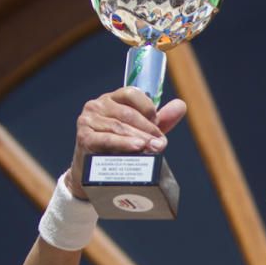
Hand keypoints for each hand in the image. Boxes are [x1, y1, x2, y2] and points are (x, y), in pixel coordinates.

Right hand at [67, 87, 186, 198]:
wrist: (94, 170)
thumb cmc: (120, 146)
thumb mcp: (142, 131)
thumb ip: (161, 119)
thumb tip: (181, 105)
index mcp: (112, 99)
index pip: (132, 94)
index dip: (148, 108)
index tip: (158, 123)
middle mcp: (97, 105)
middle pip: (128, 114)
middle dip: (148, 129)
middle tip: (161, 143)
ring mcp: (88, 120)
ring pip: (119, 126)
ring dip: (140, 137)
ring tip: (154, 147)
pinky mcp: (84, 137)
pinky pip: (106, 139)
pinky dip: (123, 143)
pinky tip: (137, 147)